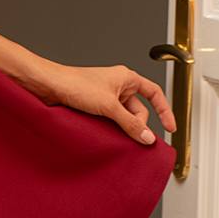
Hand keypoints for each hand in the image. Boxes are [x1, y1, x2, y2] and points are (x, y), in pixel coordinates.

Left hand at [45, 63, 176, 144]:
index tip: (170, 127)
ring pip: (124, 117)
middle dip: (138, 125)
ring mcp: (106, 96)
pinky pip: (111, 120)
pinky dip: (112, 129)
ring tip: (119, 138)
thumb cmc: (75, 84)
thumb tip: (147, 137)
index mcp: (126, 78)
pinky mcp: (94, 105)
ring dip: (124, 128)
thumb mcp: (109, 106)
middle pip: (139, 110)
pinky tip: (109, 137)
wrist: (48, 86)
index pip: (155, 93)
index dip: (165, 110)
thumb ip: (130, 123)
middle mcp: (118, 85)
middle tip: (136, 139)